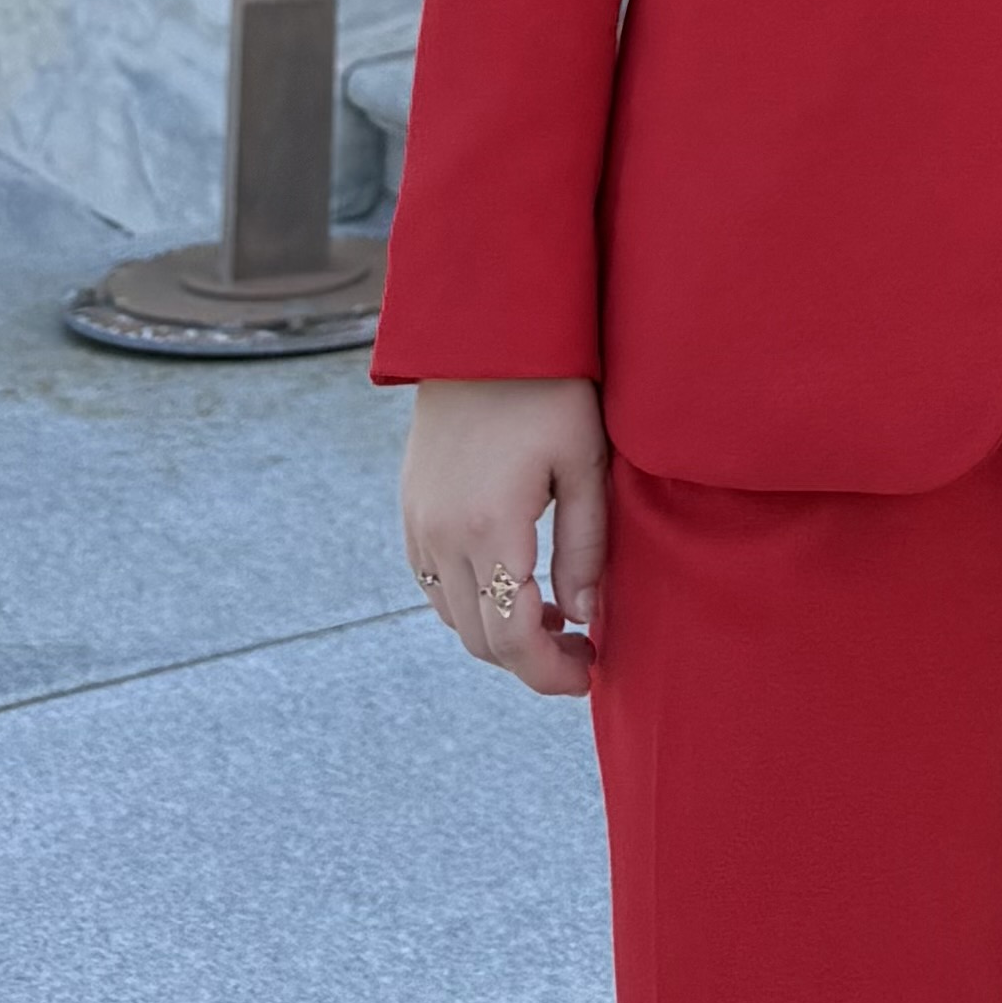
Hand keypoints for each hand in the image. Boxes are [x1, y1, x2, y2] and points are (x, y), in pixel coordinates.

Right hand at [400, 377, 606, 696]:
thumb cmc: (551, 387)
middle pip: (480, 640)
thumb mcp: (584, 461)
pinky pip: (435, 586)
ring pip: (454, 618)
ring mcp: (419, 525)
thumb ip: (585, 547)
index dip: (550, 672)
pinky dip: (472, 603)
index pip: (512, 638)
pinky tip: (515, 585)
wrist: (485, 330)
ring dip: (501, 634)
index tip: (590, 672)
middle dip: (531, 662)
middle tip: (583, 654)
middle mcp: (442, 535)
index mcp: (489, 527)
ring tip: (557, 620)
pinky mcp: (411, 511)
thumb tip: (587, 619)